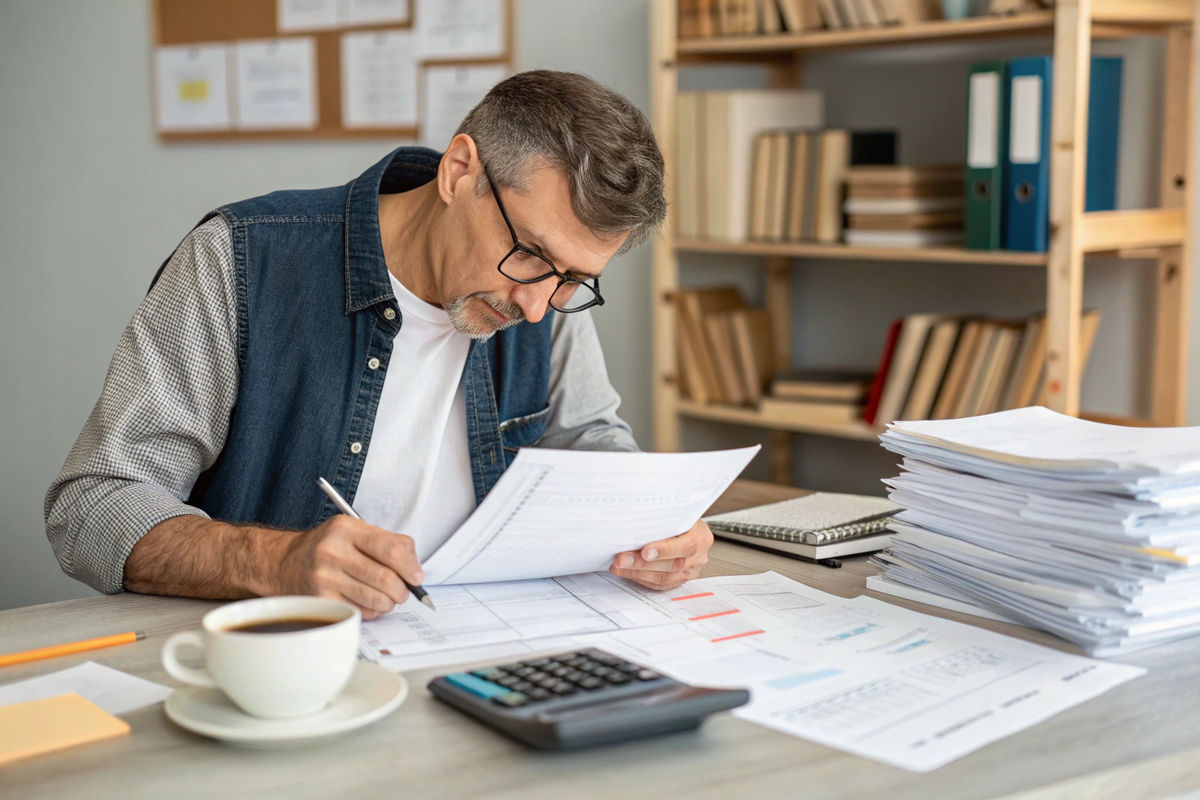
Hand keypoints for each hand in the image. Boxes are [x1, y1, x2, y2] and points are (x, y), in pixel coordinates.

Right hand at [276, 515, 423, 619]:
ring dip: (390, 602)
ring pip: (376, 599)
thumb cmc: (327, 546)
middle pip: (386, 578)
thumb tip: (415, 568)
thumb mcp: (354, 530)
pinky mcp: (321, 600)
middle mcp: (333, 552)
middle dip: (403, 590)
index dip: (411, 567)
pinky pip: (361, 612)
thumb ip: (388, 542)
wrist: (285, 562)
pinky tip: (368, 602)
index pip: (391, 550)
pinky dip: (373, 611)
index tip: (417, 576)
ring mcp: (325, 578)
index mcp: (346, 529)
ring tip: (388, 597)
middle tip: (404, 591)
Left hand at [608, 519, 713, 589]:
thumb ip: (662, 519)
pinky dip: (640, 578)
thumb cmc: (680, 517)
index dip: (665, 550)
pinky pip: (659, 584)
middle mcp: (698, 557)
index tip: (645, 551)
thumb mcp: (676, 512)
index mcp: (701, 537)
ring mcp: (690, 571)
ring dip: (637, 572)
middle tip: (621, 559)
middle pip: (672, 565)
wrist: (689, 527)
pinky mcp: (679, 580)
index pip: (687, 546)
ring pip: (664, 578)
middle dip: (643, 564)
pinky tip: (626, 571)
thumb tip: (633, 519)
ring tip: (619, 566)